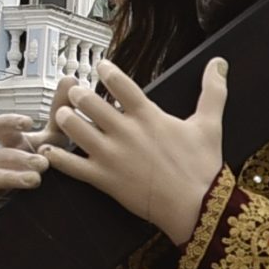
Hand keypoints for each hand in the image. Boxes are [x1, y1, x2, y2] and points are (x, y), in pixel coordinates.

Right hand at [0, 81, 74, 213]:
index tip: (29, 122)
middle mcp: (2, 162)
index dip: (8, 122)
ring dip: (9, 177)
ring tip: (35, 179)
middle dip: (19, 157)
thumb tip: (70, 78)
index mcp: (15, 143)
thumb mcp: (60, 137)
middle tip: (44, 162)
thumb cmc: (54, 160)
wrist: (62, 196)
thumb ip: (63, 110)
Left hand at [38, 60, 230, 241]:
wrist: (198, 205)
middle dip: (78, 93)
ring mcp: (112, 156)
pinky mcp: (104, 179)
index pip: (120, 83)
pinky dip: (57, 157)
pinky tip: (49, 150)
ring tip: (62, 114)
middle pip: (89, 103)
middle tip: (75, 91)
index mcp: (149, 116)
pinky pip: (71, 166)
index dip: (106, 70)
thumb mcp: (211, 124)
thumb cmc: (204, 165)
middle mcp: (126, 132)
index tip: (99, 65)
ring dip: (65, 119)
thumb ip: (213, 91)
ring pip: (75, 129)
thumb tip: (219, 64)